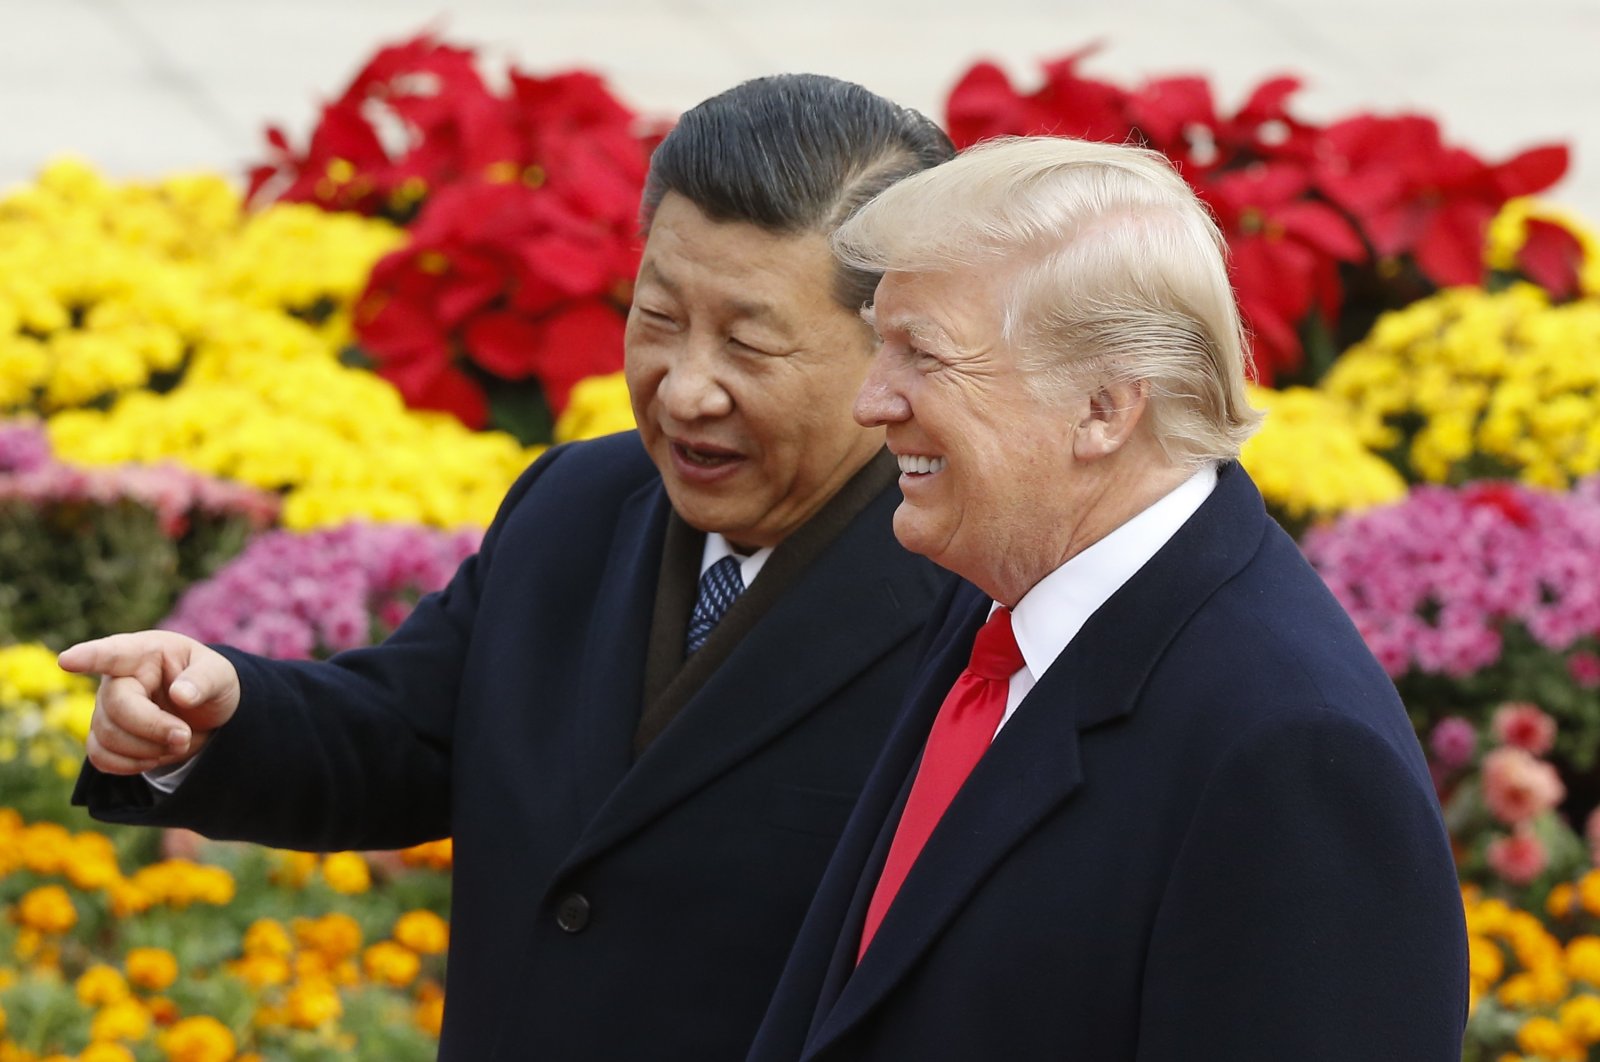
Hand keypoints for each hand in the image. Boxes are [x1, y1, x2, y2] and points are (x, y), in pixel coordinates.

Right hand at [58, 632, 240, 775]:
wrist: (204, 712)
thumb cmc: (210, 683)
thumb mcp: (221, 675)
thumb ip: (204, 680)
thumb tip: (181, 695)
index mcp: (145, 652)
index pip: (113, 652)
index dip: (89, 657)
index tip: (67, 660)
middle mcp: (118, 677)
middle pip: (116, 708)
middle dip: (153, 728)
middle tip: (184, 736)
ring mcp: (106, 707)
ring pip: (107, 736)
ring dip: (146, 750)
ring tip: (177, 743)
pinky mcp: (104, 734)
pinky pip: (99, 756)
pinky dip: (129, 765)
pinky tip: (154, 758)